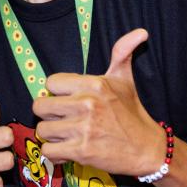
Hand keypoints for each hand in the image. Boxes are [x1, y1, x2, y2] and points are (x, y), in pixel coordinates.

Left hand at [33, 29, 165, 176]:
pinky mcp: (82, 151)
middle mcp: (88, 103)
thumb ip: (123, 52)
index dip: (56, 93)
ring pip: (43, 129)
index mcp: (95, 83)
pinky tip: (67, 150)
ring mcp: (84, 128)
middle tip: (64, 119)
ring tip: (67, 135)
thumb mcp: (125, 79)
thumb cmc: (132, 112)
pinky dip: (55, 154)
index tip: (67, 100)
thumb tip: (141, 32)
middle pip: (40, 106)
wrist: (147, 149)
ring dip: (52, 136)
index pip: (51, 82)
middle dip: (49, 115)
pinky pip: (49, 151)